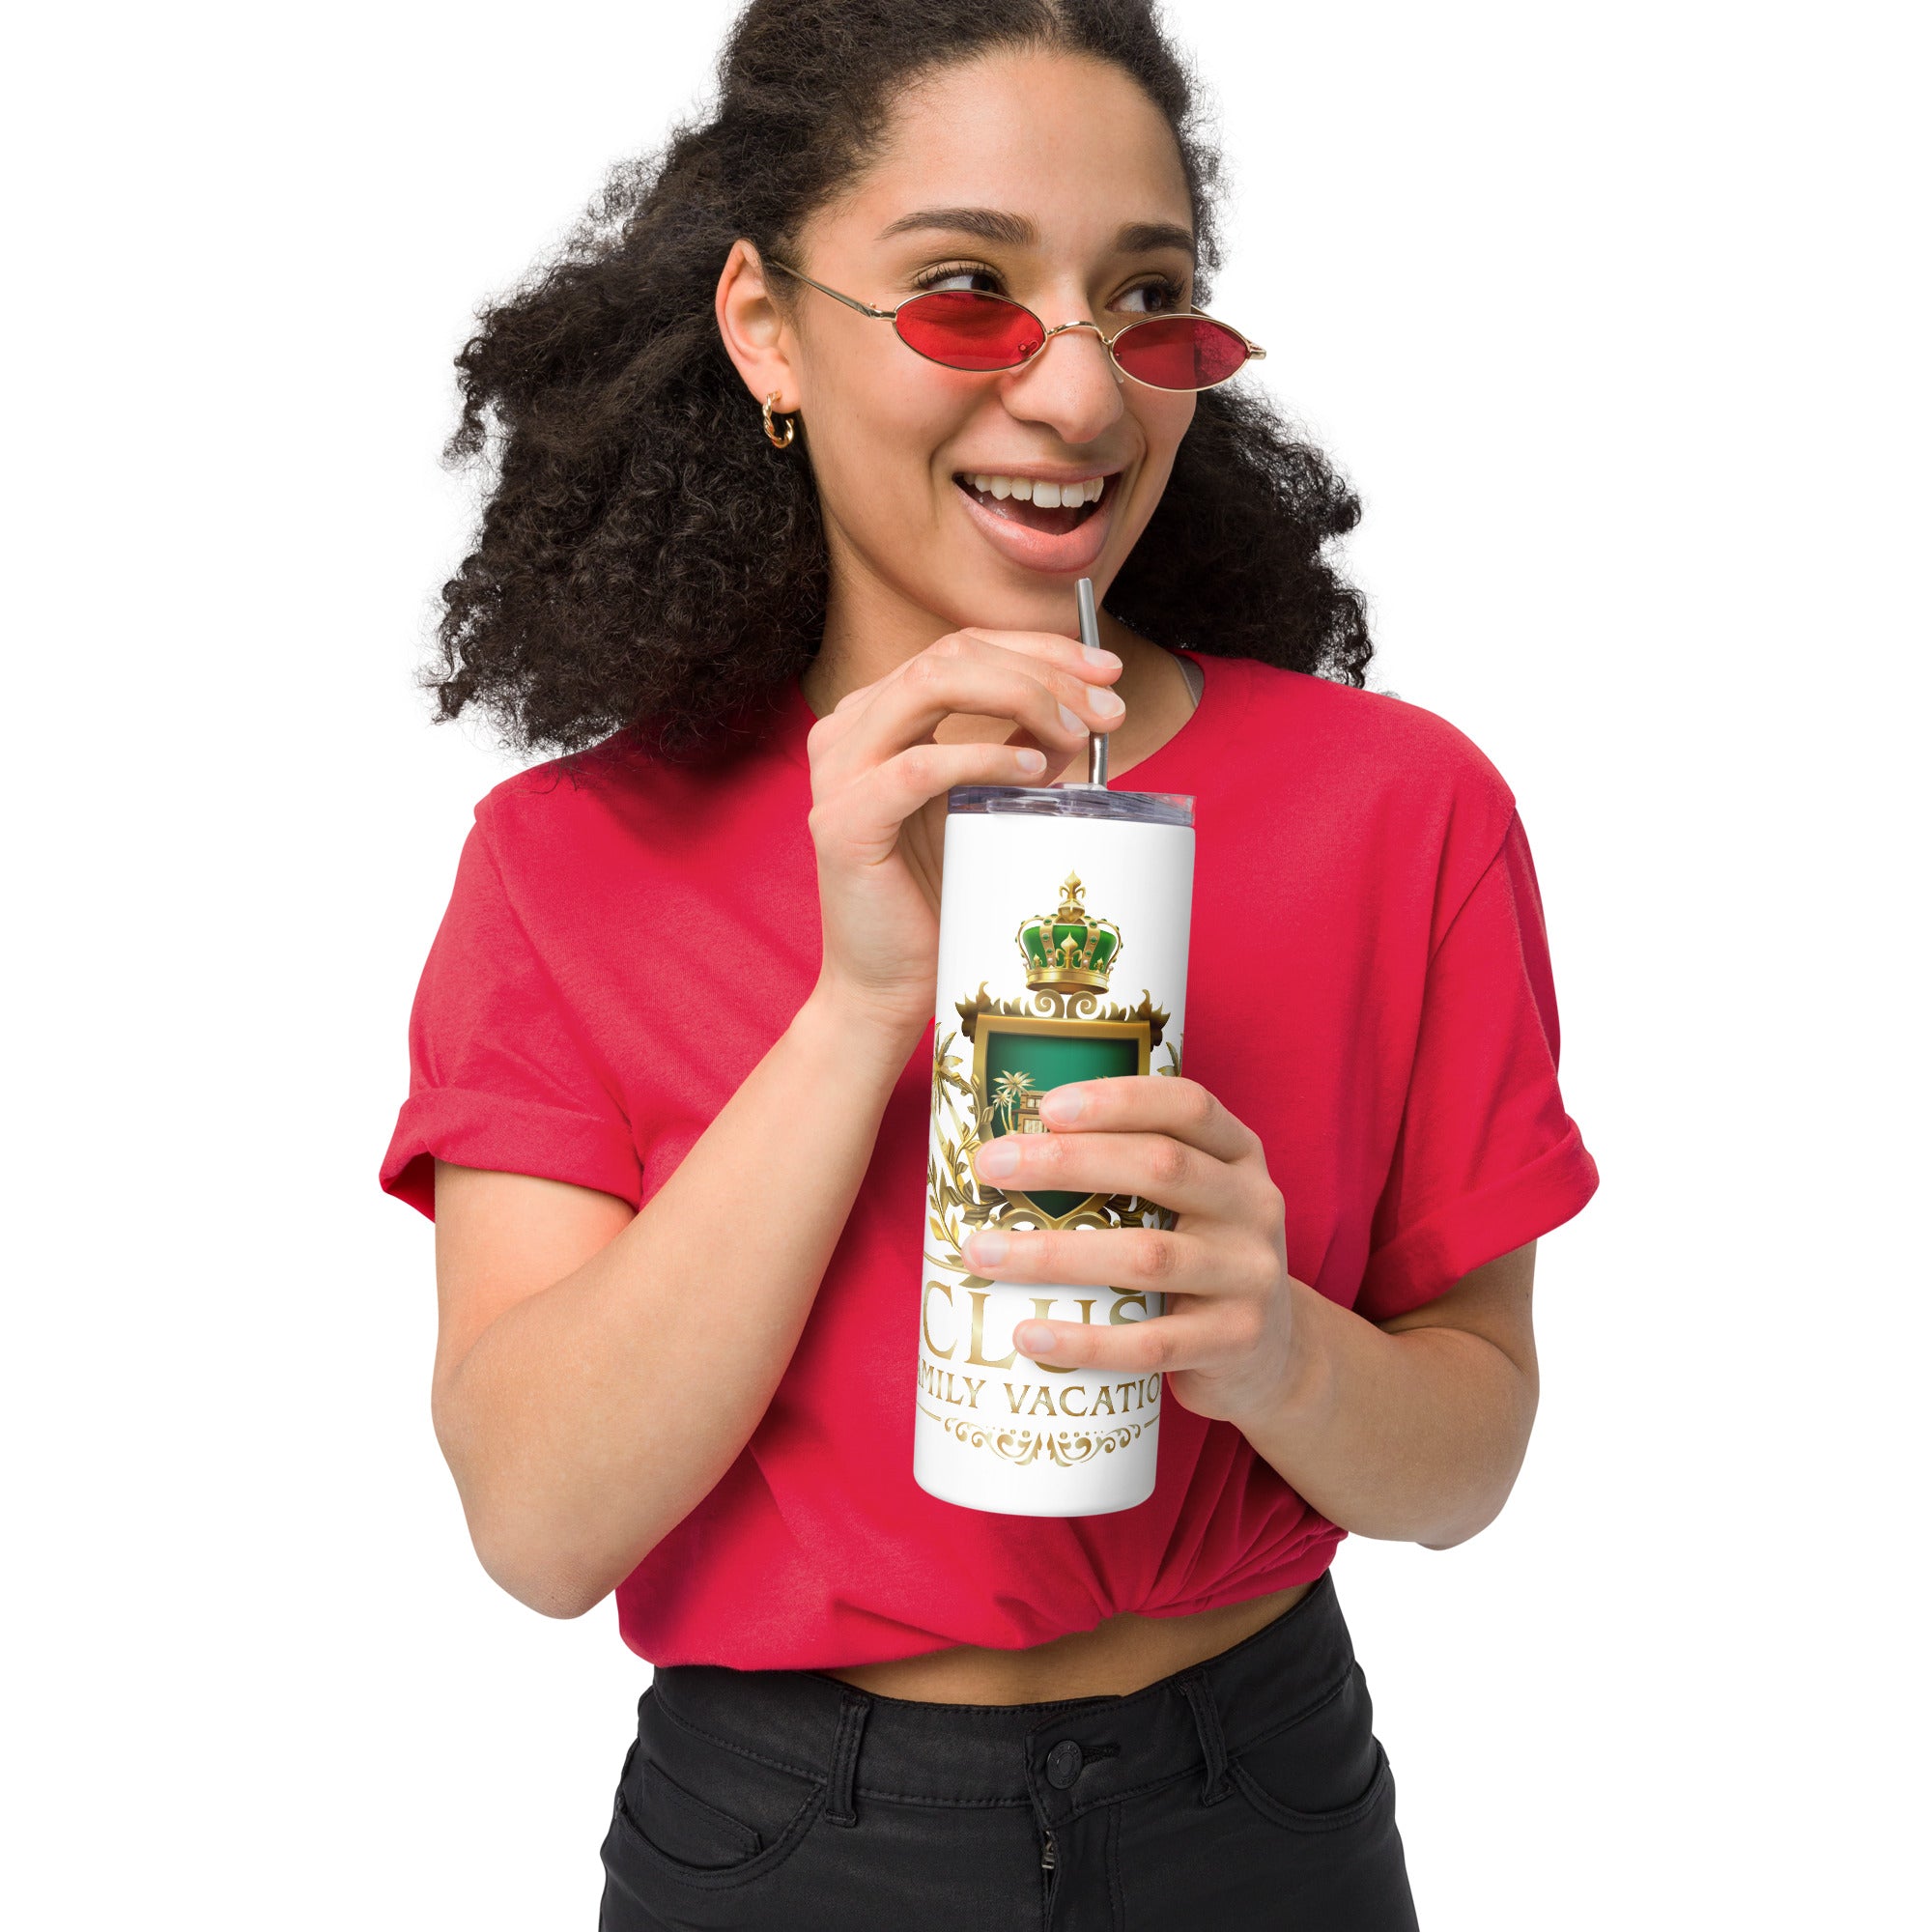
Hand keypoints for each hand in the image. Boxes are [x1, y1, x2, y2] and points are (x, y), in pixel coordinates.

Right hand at [804, 628, 1124, 1039]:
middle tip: (1109, 710)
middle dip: (1044, 670)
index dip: (1041, 648)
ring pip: (933, 684)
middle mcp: (846, 730)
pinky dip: (985, 756)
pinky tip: (1033, 769)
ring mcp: (837, 772)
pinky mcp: (842, 822)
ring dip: (1022, 697)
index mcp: (876, 716)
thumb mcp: (987, 807)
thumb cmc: (937, 902)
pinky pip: (921, 765)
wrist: (887, 988)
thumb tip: (1082, 713)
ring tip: (1079, 735)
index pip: (962, 646)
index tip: (1108, 672)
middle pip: (953, 654)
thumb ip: (1017, 752)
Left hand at [961, 1075, 1301, 1430]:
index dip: (1119, 1100)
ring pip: (1147, 1258)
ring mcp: (1250, 1275)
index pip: (1188, 1106)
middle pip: (1161, 1168)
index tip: (1047, 1106)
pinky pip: (1150, 1343)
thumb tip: (1008, 1153)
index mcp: (1239, 1156)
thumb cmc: (1200, 1260)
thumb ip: (1133, 1173)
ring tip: (982, 1253)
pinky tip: (1028, 1333)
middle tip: (990, 1165)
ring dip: (1054, 1255)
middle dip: (1066, 1161)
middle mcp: (1254, 1205)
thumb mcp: (1192, 1202)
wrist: (1274, 1356)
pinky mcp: (1235, 1341)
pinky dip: (1084, 1340)